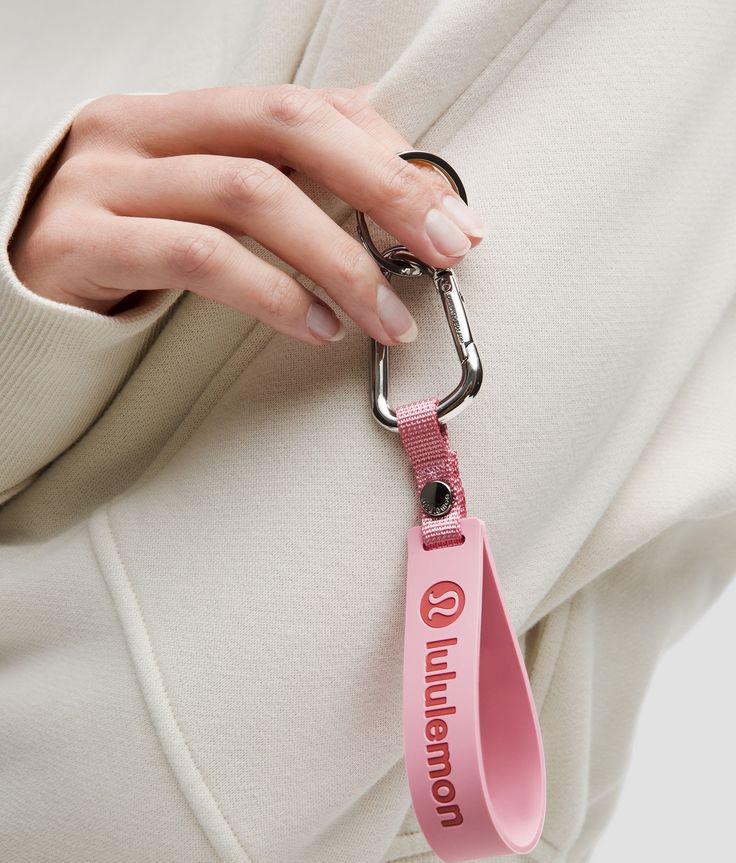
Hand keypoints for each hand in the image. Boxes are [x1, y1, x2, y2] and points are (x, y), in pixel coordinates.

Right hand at [7, 84, 486, 345]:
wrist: (18, 294)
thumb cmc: (125, 252)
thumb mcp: (202, 206)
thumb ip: (279, 193)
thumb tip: (388, 210)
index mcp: (184, 112)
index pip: (304, 104)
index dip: (386, 152)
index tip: (446, 212)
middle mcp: (144, 128)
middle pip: (288, 129)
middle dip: (382, 188)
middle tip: (442, 247)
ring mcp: (109, 180)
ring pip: (251, 194)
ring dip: (338, 261)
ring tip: (385, 315)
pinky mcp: (85, 242)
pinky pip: (199, 257)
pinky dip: (272, 293)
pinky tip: (313, 327)